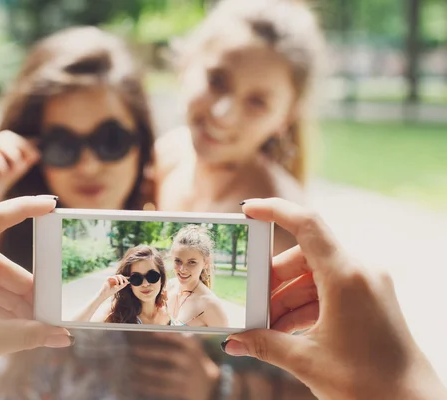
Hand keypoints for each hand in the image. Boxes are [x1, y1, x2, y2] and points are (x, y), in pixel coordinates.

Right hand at [0, 130, 39, 223]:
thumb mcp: (10, 173)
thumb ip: (21, 162)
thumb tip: (36, 152)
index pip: (9, 137)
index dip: (24, 145)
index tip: (35, 156)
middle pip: (5, 136)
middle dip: (19, 149)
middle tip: (22, 166)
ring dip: (11, 156)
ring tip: (14, 171)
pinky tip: (2, 173)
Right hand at [100, 275, 128, 298]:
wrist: (105, 294)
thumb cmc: (111, 291)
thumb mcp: (119, 288)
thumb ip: (123, 285)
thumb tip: (128, 282)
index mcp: (116, 280)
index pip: (121, 278)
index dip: (125, 277)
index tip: (130, 278)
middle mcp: (114, 279)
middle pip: (120, 275)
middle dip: (124, 278)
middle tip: (126, 281)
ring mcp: (111, 278)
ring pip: (117, 276)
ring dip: (120, 280)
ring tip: (121, 284)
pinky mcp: (108, 278)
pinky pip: (114, 277)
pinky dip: (116, 280)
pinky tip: (117, 284)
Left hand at [127, 333, 220, 399]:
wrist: (213, 388)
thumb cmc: (196, 363)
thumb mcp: (193, 350)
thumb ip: (178, 340)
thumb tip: (152, 331)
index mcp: (193, 348)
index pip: (179, 338)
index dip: (165, 335)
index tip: (151, 332)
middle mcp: (191, 362)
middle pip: (169, 355)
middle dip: (150, 352)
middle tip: (133, 350)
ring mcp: (188, 378)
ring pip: (163, 374)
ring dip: (146, 371)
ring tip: (132, 368)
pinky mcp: (184, 391)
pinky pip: (163, 389)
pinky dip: (149, 386)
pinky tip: (138, 383)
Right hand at [222, 198, 446, 399]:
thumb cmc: (368, 385)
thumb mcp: (305, 361)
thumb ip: (263, 344)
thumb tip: (232, 341)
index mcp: (346, 277)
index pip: (307, 225)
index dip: (274, 210)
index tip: (247, 211)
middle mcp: (359, 272)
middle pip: (302, 258)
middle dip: (271, 281)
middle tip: (248, 304)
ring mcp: (366, 285)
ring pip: (312, 277)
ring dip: (285, 299)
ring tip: (263, 327)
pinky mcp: (369, 299)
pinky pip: (327, 291)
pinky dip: (303, 307)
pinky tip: (283, 331)